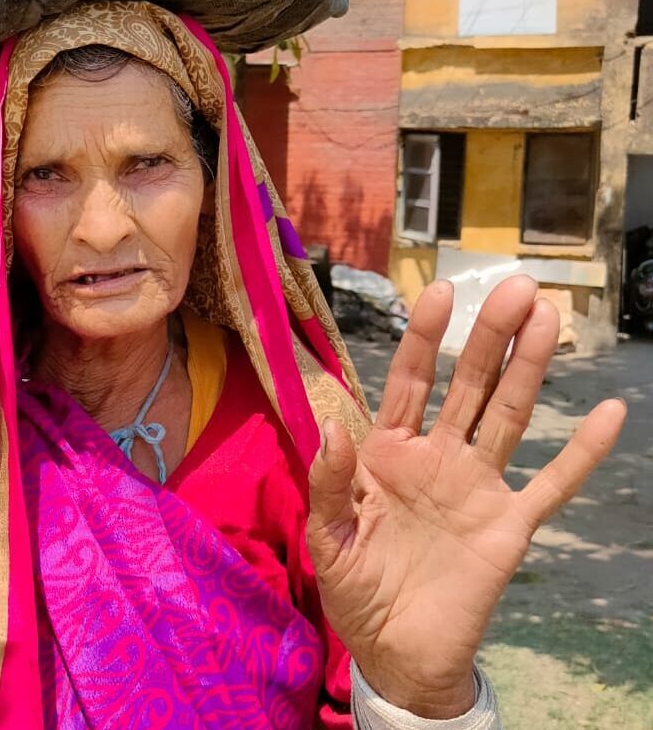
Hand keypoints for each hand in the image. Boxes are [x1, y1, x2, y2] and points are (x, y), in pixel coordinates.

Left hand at [307, 276, 624, 717]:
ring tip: (546, 318)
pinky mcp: (509, 526)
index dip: (423, 338)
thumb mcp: (329, 537)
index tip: (440, 292)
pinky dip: (581, 453)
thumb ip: (331, 482)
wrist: (397, 654)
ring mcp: (477, 487)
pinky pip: (552, 485)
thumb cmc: (355, 590)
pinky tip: (609, 413)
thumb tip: (332, 425)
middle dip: (488, 336)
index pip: (408, 382)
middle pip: (468, 385)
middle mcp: (437, 457)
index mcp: (388, 453)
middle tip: (514, 286)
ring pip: (508, 416)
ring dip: (528, 369)